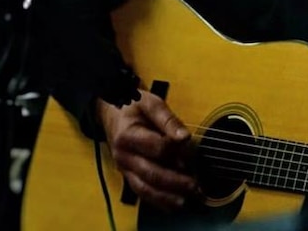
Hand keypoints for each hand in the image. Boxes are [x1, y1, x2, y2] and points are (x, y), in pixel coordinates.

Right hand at [96, 88, 197, 210]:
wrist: (112, 112)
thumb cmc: (133, 106)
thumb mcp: (150, 103)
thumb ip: (168, 119)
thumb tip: (184, 137)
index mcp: (127, 136)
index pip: (155, 147)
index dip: (175, 149)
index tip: (191, 149)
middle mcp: (124, 156)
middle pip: (150, 173)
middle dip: (174, 181)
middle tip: (195, 185)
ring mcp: (125, 168)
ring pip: (145, 188)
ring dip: (166, 197)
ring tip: (186, 200)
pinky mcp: (129, 175)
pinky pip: (142, 192)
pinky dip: (158, 200)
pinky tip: (174, 204)